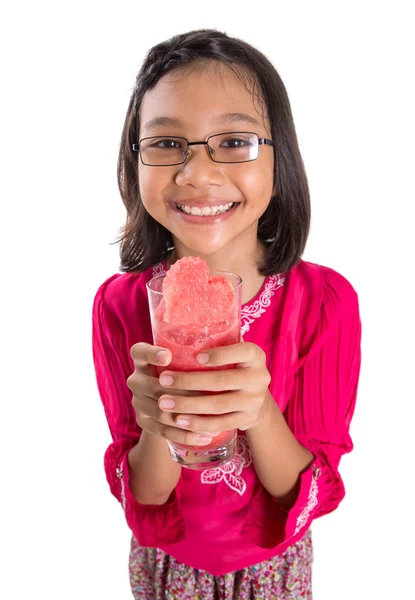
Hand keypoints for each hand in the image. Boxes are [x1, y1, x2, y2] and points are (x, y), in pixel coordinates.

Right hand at [127, 342, 212, 445]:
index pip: (139, 352)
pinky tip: (205, 436)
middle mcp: (136, 379)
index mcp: (142, 359)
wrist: (165, 395)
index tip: (169, 356)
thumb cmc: (181, 368)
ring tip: (212, 417)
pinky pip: (164, 431)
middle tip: (205, 394)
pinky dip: (185, 435)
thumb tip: (232, 343)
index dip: (151, 354)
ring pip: (161, 411)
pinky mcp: (143, 421)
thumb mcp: (181, 356)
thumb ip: (194, 352)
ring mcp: (137, 402)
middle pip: (153, 387)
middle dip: (180, 392)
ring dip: (187, 415)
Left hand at [157, 342, 271, 434]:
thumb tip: (176, 338)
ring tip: (164, 402)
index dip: (221, 354)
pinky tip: (179, 420)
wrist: (255, 398)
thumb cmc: (233, 367)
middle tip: (163, 380)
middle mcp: (259, 378)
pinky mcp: (247, 419)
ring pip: (218, 405)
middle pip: (222, 381)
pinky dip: (198, 423)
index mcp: (255, 356)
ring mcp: (254, 401)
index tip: (197, 356)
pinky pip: (220, 424)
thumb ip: (217, 345)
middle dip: (189, 382)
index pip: (243, 351)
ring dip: (188, 405)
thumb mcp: (233, 354)